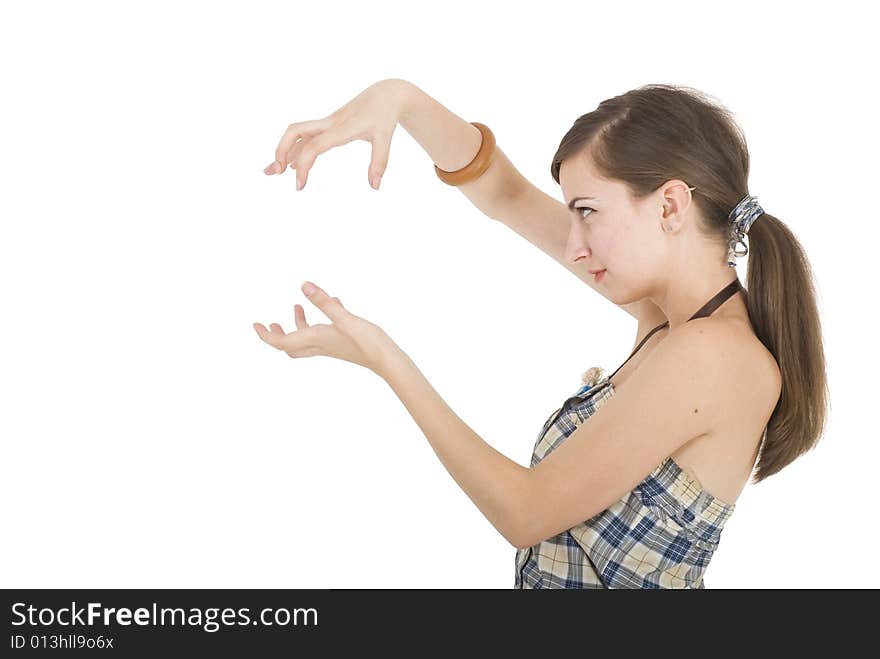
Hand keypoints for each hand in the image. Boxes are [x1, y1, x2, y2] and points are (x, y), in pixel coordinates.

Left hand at [253, 281, 397, 376]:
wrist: (387, 359)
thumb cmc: (367, 341)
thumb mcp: (344, 317)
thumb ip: (324, 301)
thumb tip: (304, 285)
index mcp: (315, 340)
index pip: (281, 343)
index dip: (265, 336)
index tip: (255, 325)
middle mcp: (320, 345)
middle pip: (290, 346)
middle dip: (277, 335)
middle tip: (270, 323)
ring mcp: (331, 346)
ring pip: (306, 340)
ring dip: (297, 325)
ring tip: (297, 306)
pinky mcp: (341, 343)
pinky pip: (322, 334)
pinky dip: (319, 321)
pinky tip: (332, 304)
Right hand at [262, 78, 411, 190]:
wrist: (386, 94)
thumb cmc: (384, 115)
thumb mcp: (385, 138)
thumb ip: (379, 162)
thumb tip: (375, 187)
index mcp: (341, 128)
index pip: (314, 146)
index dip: (303, 165)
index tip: (299, 187)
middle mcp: (329, 124)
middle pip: (295, 131)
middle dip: (281, 150)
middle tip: (274, 173)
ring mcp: (327, 123)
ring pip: (297, 134)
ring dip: (283, 151)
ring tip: (273, 172)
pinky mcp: (328, 125)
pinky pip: (306, 137)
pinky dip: (295, 149)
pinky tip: (289, 164)